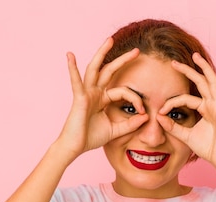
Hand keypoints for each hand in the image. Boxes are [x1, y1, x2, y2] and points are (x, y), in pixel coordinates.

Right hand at [56, 38, 148, 159]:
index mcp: (103, 99)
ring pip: (95, 69)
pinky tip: (70, 56)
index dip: (135, 100)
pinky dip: (72, 69)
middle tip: (137, 51)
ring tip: (109, 40)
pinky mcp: (79, 98)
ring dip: (101, 53)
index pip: (124, 92)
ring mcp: (86, 93)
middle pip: (109, 71)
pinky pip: (76, 81)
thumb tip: (146, 117)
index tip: (143, 112)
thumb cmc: (91, 138)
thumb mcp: (116, 130)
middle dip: (123, 60)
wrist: (75, 147)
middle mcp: (95, 92)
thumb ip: (130, 124)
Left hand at [157, 53, 215, 169]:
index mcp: (204, 108)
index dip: (171, 103)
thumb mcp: (185, 136)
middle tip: (173, 62)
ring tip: (196, 56)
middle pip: (199, 82)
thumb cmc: (207, 147)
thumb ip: (173, 127)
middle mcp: (212, 104)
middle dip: (187, 71)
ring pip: (211, 83)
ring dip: (204, 68)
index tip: (159, 111)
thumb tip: (158, 118)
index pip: (185, 98)